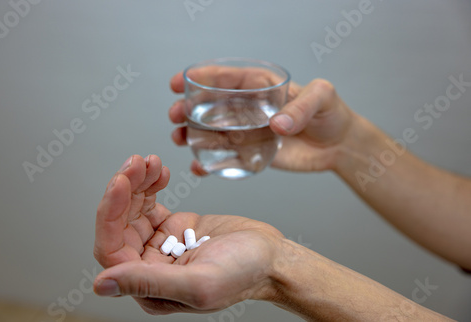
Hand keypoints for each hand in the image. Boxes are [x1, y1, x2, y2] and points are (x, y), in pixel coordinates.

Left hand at [93, 154, 284, 314]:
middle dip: (124, 191)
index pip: (112, 251)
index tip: (121, 183)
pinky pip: (149, 203)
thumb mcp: (199, 282)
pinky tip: (159, 170)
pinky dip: (150, 184)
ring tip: (149, 161)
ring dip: (136, 183)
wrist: (272, 256)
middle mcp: (149, 267)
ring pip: (132, 211)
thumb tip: (102, 284)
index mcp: (149, 288)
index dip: (110, 216)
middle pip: (120, 225)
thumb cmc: (244, 273)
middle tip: (136, 162)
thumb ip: (149, 283)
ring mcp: (160, 245)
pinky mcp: (173, 226)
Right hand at [169, 67, 355, 172]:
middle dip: (188, 108)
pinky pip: (226, 157)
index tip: (178, 83)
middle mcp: (249, 108)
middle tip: (175, 116)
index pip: (226, 78)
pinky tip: (199, 167)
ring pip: (212, 131)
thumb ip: (301, 108)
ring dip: (192, 134)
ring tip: (180, 139)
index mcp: (261, 86)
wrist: (339, 146)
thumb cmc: (332, 114)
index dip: (200, 78)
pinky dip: (210, 163)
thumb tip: (276, 125)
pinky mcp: (252, 153)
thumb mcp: (322, 98)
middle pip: (211, 105)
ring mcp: (248, 131)